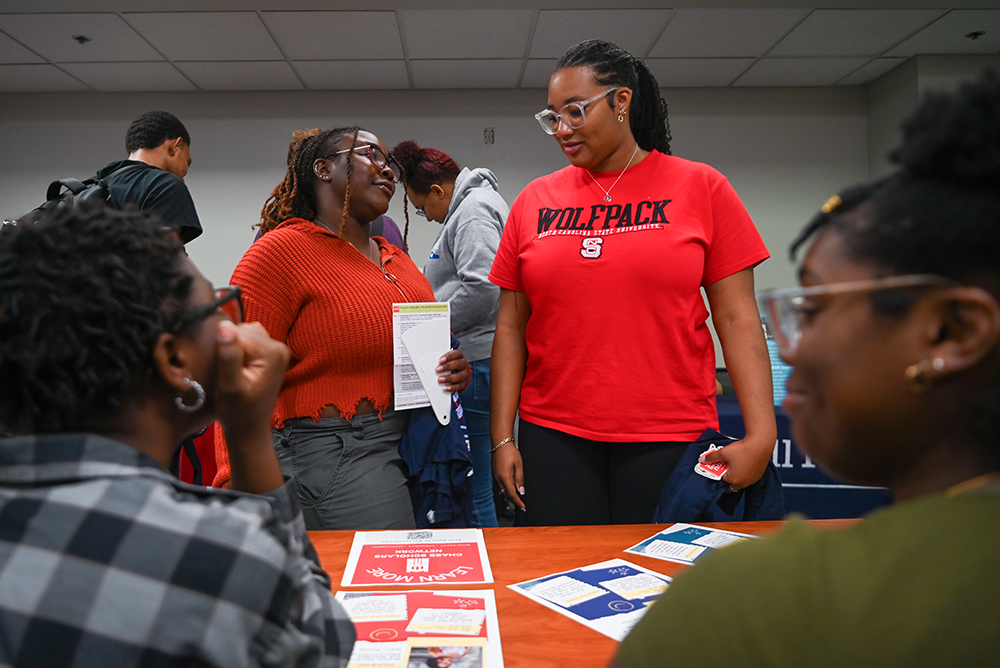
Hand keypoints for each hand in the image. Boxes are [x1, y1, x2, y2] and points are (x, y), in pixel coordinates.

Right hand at [213, 320, 289, 442]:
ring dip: (232, 350)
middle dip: (228, 349)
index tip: (226, 373)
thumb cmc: (238, 413)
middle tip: (229, 375)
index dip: (223, 351)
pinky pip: (246, 340)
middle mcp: (278, 346)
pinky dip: (237, 350)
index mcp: (272, 352)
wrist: (249, 429)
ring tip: (233, 373)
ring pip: (241, 334)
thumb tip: (225, 325)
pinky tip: (237, 369)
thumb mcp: (230, 387)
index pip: (237, 333)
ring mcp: (275, 348)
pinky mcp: (269, 353)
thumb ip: (229, 356)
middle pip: (240, 331)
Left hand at [437, 348, 470, 392]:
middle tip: (438, 369)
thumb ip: (442, 361)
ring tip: (440, 379)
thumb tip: (431, 362)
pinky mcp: (463, 383)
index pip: (456, 354)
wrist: (460, 373)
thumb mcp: (448, 360)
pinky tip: (445, 387)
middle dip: (447, 367)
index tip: (440, 360)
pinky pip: (459, 386)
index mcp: (460, 356)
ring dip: (449, 378)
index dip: (448, 357)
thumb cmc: (451, 364)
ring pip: (459, 376)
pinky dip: (452, 387)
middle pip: (458, 364)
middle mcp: (463, 364)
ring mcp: (465, 374)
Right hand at [492, 441, 524, 510]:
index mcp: (505, 477)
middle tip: (521, 505)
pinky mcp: (494, 473)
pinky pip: (500, 485)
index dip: (518, 502)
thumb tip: (522, 491)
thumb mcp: (519, 465)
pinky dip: (505, 490)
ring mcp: (495, 476)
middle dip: (514, 501)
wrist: (500, 442)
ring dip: (509, 496)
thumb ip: (520, 479)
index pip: (512, 495)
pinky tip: (510, 489)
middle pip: (506, 495)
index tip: (523, 507)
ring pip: (502, 491)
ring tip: (517, 499)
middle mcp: (498, 478)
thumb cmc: (509, 451)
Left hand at [702, 435, 771, 490]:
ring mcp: (753, 480)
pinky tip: (744, 462)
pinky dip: (745, 471)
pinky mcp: (759, 475)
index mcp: (734, 480)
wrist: (761, 443)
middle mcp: (744, 483)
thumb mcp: (723, 452)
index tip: (719, 464)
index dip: (719, 470)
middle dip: (727, 475)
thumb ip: (711, 457)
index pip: (722, 479)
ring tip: (735, 462)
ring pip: (741, 479)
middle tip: (726, 465)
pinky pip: (749, 476)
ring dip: (737, 473)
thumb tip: (702, 459)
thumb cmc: (743, 449)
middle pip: (732, 482)